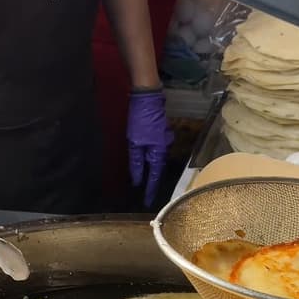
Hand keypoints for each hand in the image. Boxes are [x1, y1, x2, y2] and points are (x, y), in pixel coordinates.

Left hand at [126, 88, 173, 208]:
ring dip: (150, 168)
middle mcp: (164, 148)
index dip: (150, 189)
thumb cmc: (141, 118)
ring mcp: (163, 140)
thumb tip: (137, 179)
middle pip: (157, 168)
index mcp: (158, 152)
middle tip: (146, 193)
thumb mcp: (134, 142)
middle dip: (151, 181)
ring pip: (156, 159)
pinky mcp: (160, 133)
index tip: (148, 201)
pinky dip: (150, 157)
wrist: (148, 96)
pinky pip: (155, 150)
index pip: (154, 176)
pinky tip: (144, 159)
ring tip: (144, 179)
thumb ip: (136, 162)